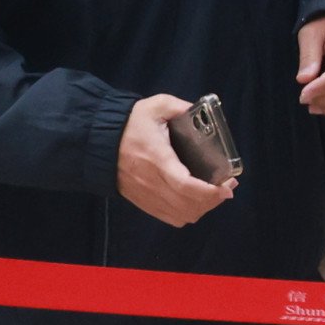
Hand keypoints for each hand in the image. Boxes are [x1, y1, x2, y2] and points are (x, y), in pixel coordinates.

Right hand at [118, 93, 236, 228]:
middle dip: (213, 200)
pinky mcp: (143, 202)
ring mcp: (147, 196)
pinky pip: (171, 218)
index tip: (228, 184)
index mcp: (157, 159)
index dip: (210, 191)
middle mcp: (152, 182)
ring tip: (212, 194)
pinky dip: (187, 214)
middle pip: (188, 205)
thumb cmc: (128, 124)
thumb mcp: (155, 106)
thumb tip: (201, 112)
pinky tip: (194, 203)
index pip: (186, 185)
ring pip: (182, 215)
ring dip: (202, 208)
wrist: (96, 142)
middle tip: (226, 186)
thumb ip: (179, 107)